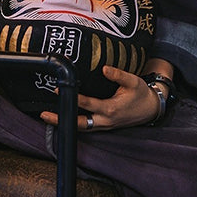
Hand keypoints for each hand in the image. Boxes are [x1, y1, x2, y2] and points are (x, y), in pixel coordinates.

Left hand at [39, 65, 159, 132]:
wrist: (151, 109)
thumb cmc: (141, 94)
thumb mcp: (133, 81)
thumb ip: (118, 75)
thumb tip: (104, 68)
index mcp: (111, 109)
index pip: (88, 104)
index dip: (73, 97)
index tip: (59, 89)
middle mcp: (106, 121)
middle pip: (80, 123)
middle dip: (62, 120)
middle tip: (45, 114)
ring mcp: (104, 126)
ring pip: (82, 128)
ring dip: (65, 123)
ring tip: (48, 117)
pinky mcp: (104, 126)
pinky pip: (86, 127)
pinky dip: (74, 124)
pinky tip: (63, 118)